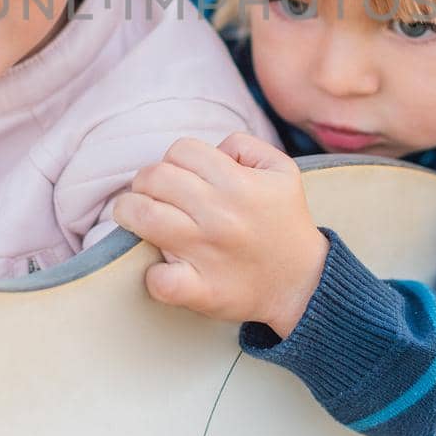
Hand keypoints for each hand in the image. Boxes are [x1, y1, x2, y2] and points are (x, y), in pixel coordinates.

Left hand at [113, 133, 329, 338]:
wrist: (304, 282)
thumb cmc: (285, 222)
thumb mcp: (282, 169)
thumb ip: (244, 145)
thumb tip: (210, 149)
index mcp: (238, 183)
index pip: (181, 150)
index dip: (175, 160)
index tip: (178, 176)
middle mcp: (220, 215)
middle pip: (155, 177)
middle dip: (147, 182)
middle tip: (153, 195)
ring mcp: (206, 253)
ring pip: (144, 217)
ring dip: (130, 212)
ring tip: (136, 217)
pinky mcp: (200, 290)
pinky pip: (159, 279)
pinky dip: (153, 275)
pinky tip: (161, 267)